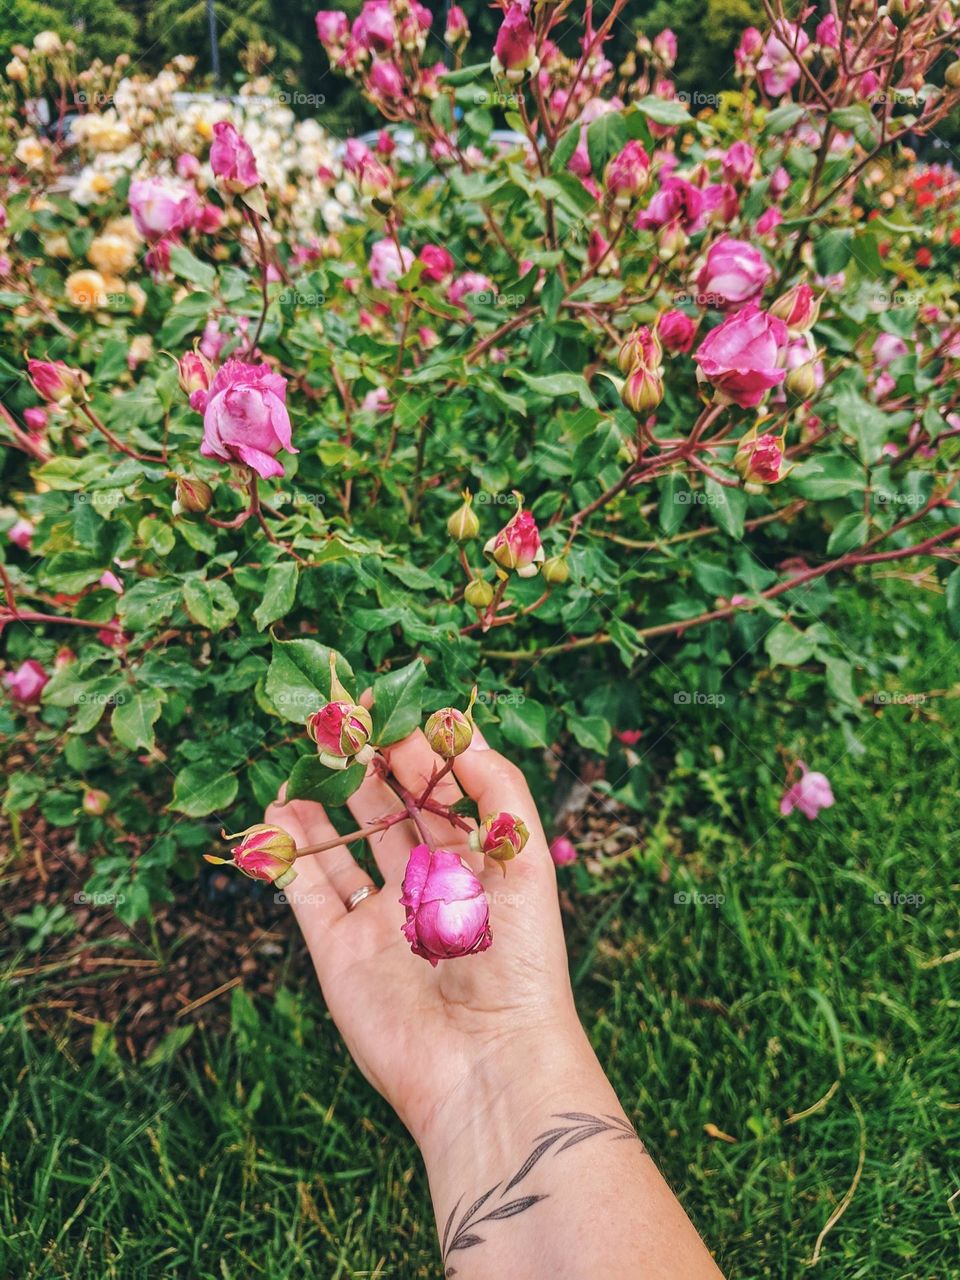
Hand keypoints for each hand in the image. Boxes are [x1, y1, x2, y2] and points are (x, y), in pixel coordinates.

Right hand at [266, 724, 588, 1155]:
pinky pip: (308, 891)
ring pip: (344, 849)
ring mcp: (379, 919)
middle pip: (390, 814)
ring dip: (326, 807)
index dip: (416, 753)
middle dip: (369, 769)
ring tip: (307, 760)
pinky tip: (280, 810)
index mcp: (474, 865)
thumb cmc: (518, 958)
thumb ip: (498, 788)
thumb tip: (460, 730)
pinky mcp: (339, 951)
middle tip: (343, 724)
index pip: (440, 794)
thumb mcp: (524, 859)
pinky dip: (291, 852)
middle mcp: (425, 887)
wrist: (485, 1062)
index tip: (389, 711)